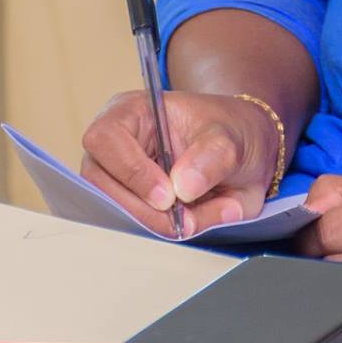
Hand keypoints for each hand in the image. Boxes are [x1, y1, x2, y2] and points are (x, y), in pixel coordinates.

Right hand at [80, 89, 280, 237]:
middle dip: (144, 209)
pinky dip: (158, 231)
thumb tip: (182, 186)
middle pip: (101, 184)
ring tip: (194, 218)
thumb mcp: (233, 138)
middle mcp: (116, 143)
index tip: (167, 196)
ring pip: (112, 211)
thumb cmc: (231, 132)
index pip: (106, 137)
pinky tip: (187, 222)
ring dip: (154, 223)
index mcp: (135, 110)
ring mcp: (116, 175)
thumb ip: (212, 158)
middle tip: (184, 220)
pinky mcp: (127, 203)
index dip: (131, 170)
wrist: (240, 154)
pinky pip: (129, 225)